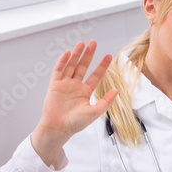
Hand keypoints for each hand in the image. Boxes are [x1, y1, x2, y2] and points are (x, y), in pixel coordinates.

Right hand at [32, 41, 118, 164]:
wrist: (58, 128)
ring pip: (71, 66)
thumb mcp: (95, 112)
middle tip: (93, 43)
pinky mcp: (54, 86)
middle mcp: (75, 86)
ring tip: (82, 44)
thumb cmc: (75, 123)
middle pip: (82, 66)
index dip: (102, 65)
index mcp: (85, 92)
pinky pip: (58, 71)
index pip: (95, 75)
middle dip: (88, 55)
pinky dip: (62, 62)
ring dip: (76, 55)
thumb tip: (117, 90)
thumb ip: (106, 101)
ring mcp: (64, 84)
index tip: (108, 56)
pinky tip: (68, 53)